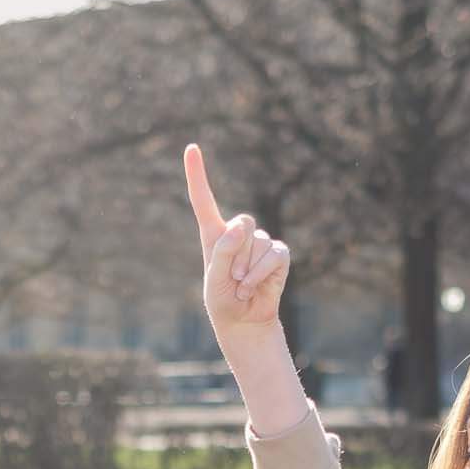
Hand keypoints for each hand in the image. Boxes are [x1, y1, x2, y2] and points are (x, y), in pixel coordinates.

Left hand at [184, 144, 290, 331]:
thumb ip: (223, 251)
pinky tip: (254, 286)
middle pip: (242, 221)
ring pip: (257, 243)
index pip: (204, 199)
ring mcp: (260, 242)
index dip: (197, 174)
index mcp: (213, 234)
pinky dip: (262, 273)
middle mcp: (237, 233)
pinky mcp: (278, 254)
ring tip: (242, 286)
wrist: (244, 320)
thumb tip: (240, 227)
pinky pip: (274, 255)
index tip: (191, 148)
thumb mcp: (215, 278)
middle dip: (237, 252)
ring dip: (248, 270)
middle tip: (232, 277)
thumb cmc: (223, 299)